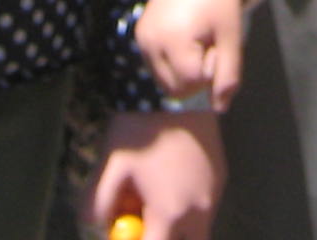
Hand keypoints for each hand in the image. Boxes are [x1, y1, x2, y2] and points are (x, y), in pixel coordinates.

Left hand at [89, 108, 222, 239]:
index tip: (128, 236)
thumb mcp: (113, 166)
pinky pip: (207, 209)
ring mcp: (215, 195)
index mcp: (171, 212)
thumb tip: (94, 223)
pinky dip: (190, 210)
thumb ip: (100, 203)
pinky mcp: (223, 179)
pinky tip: (173, 183)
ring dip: (179, 228)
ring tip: (156, 201)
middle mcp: (200, 210)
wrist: (177, 91)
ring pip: (199, 230)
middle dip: (165, 238)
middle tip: (147, 225)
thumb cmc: (142, 130)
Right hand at [136, 0, 248, 110]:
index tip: (218, 43)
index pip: (192, 83)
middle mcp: (150, 41)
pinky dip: (171, 61)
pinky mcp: (139, 33)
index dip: (211, 69)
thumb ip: (228, 76)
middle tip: (208, 43)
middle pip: (175, 89)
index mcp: (173, 39)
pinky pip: (155, 65)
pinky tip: (184, 37)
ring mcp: (142, 37)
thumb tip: (221, 109)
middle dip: (196, 74)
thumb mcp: (231, 38)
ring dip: (183, 70)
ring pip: (164, 81)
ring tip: (197, 40)